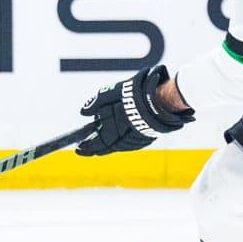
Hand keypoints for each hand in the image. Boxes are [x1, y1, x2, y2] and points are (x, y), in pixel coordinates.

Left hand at [76, 64, 193, 156]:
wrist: (164, 97)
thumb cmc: (137, 93)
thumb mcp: (113, 92)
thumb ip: (97, 101)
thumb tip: (83, 111)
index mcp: (117, 127)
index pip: (99, 143)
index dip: (88, 147)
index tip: (78, 149)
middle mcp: (128, 136)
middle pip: (108, 147)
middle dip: (95, 148)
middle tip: (84, 149)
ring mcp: (139, 138)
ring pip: (120, 147)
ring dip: (108, 146)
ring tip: (98, 145)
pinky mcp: (147, 137)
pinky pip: (131, 144)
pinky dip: (121, 144)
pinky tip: (116, 141)